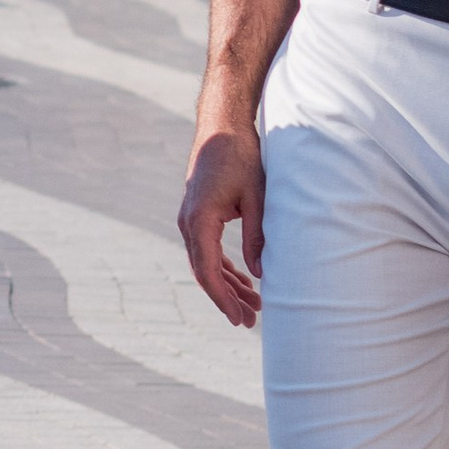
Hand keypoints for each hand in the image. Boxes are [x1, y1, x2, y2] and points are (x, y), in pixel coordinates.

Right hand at [179, 119, 265, 325]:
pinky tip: (243, 280)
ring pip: (206, 262)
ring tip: (253, 306)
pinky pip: (208, 249)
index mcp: (199, 219)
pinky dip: (224, 267)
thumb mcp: (256, 198)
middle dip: (227, 298)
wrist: (221, 127)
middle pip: (205, 271)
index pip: (207, 270)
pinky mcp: (199, 214)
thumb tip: (259, 274)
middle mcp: (189, 222)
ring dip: (228, 284)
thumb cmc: (240, 157)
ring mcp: (191, 218)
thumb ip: (256, 237)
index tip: (239, 319)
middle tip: (250, 322)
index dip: (223, 299)